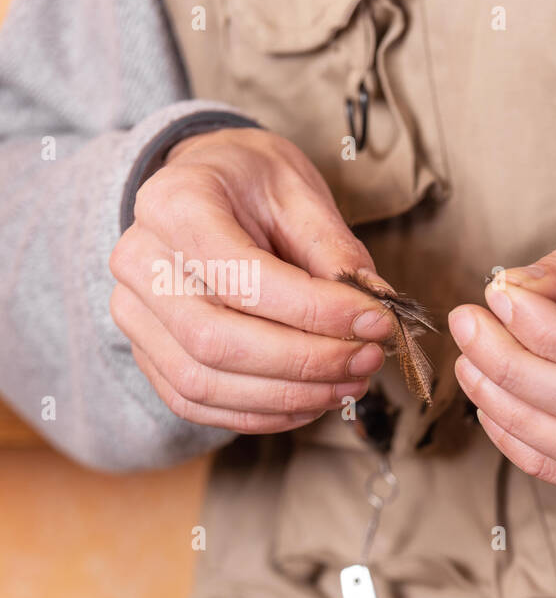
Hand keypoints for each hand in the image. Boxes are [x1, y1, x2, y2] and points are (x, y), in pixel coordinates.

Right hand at [109, 126, 395, 432]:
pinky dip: (263, 414)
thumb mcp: (299, 190)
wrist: (203, 187)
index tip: (377, 321)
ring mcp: (135, 315)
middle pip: (217, 341)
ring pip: (205, 383)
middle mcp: (140, 263)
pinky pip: (198, 404)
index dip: (317, 311)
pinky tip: (313, 400)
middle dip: (307, 362)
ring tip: (351, 382)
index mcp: (173, 205)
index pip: (243, 278)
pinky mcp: (148, 354)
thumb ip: (335, 248)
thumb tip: (376, 306)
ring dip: (290, 396)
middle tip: (369, 358)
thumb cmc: (251, 183)